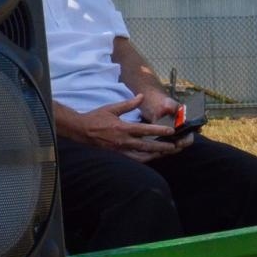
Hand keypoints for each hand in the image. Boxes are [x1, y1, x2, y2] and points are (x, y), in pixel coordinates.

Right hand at [63, 95, 181, 161]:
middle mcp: (123, 141)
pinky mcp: (118, 155)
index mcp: (122, 128)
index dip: (159, 130)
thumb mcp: (111, 108)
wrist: (81, 130)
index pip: (144, 130)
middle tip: (175, 146)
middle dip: (163, 147)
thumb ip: (128, 104)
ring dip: (156, 155)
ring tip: (167, 153)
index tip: (171, 130)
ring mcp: (120, 150)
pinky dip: (145, 159)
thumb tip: (140, 96)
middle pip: (147, 146)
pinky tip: (152, 158)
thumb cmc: (96, 118)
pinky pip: (134, 159)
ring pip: (142, 155)